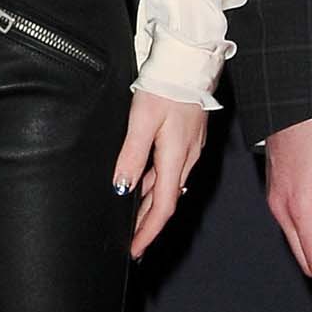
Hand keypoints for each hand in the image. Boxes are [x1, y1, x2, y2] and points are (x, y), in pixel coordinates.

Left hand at [112, 90, 208, 258]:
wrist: (189, 61)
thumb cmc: (166, 86)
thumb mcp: (142, 120)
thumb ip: (132, 156)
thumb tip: (121, 188)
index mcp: (176, 157)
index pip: (163, 207)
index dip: (148, 232)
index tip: (135, 249)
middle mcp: (186, 158)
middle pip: (166, 201)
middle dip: (148, 225)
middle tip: (132, 243)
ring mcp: (188, 150)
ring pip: (167, 187)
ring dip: (150, 207)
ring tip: (133, 223)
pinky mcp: (186, 140)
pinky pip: (169, 171)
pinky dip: (155, 186)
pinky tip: (142, 187)